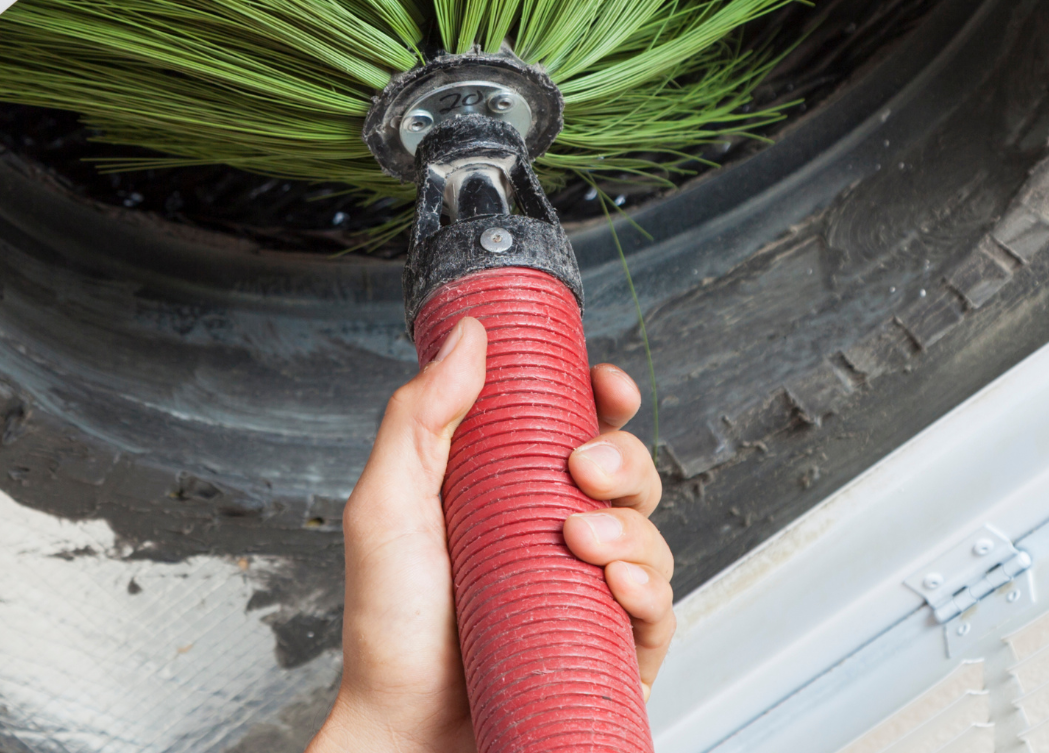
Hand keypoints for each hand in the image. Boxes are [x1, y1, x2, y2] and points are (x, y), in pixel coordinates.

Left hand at [309, 317, 675, 752]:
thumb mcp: (388, 506)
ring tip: (579, 543)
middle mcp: (557, 536)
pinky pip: (660, 612)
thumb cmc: (388, 629)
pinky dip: (650, 592)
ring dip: (630, 527)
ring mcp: (588, 595)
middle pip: (628, 473)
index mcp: (512, 491)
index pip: (578, 427)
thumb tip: (471, 336)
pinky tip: (617, 588)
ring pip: (651, 536)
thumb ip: (420, 416)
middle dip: (623, 458)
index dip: (603, 398)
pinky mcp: (611, 652)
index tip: (606, 385)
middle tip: (584, 469)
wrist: (402, 733)